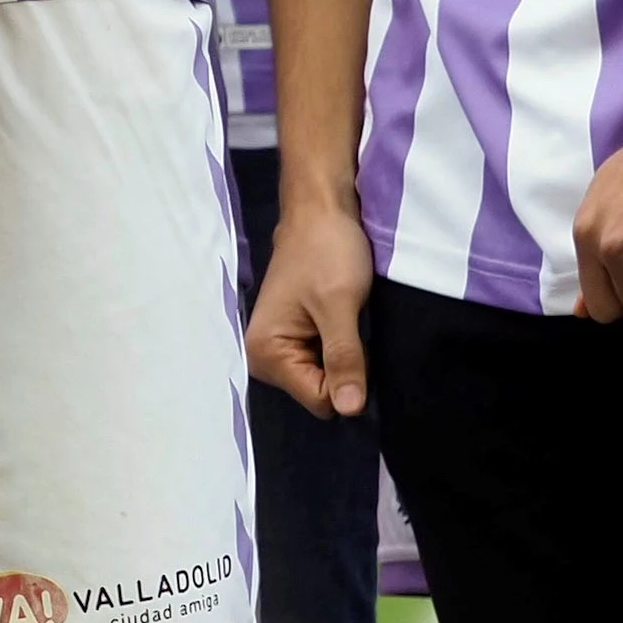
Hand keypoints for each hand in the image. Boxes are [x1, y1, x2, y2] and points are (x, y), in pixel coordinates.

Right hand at [246, 202, 374, 420]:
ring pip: (325, 380)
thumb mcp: (340, 305)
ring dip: (344, 357)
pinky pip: (323, 363)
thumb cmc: (327, 251)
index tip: (358, 343)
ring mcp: (278, 348)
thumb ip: (344, 358)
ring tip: (348, 322)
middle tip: (352, 328)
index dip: (348, 380)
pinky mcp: (293, 338)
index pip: (320, 401)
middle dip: (345, 368)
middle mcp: (264, 357)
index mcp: (266, 352)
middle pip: (319, 393)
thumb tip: (350, 410)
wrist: (321, 212)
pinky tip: (344, 324)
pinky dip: (339, 348)